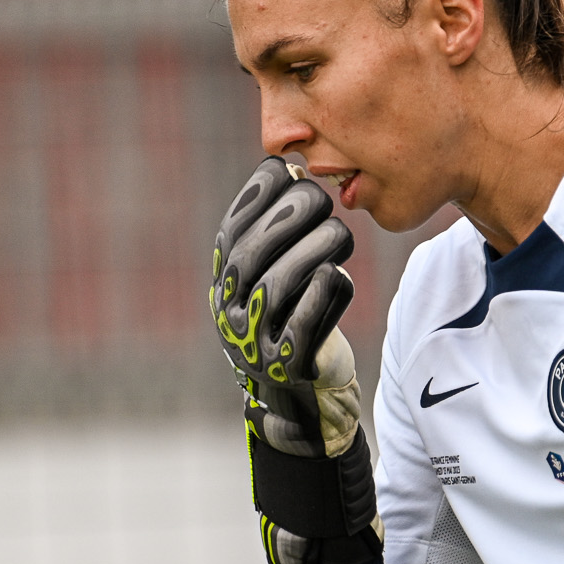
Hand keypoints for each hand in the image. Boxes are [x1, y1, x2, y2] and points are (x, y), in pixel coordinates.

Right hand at [209, 157, 359, 458]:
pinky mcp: (287, 367)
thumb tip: (291, 168)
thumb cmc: (293, 317)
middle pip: (251, 255)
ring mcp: (254, 341)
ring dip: (312, 250)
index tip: (289, 171)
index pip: (232, 231)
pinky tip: (335, 274)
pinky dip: (321, 295)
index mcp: (224, 281)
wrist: (298, 394)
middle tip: (321, 197)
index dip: (258, 197)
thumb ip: (276, 230)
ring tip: (339, 233)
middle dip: (288, 217)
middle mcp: (229, 311)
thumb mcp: (275, 273)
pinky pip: (304, 325)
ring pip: (279, 285)